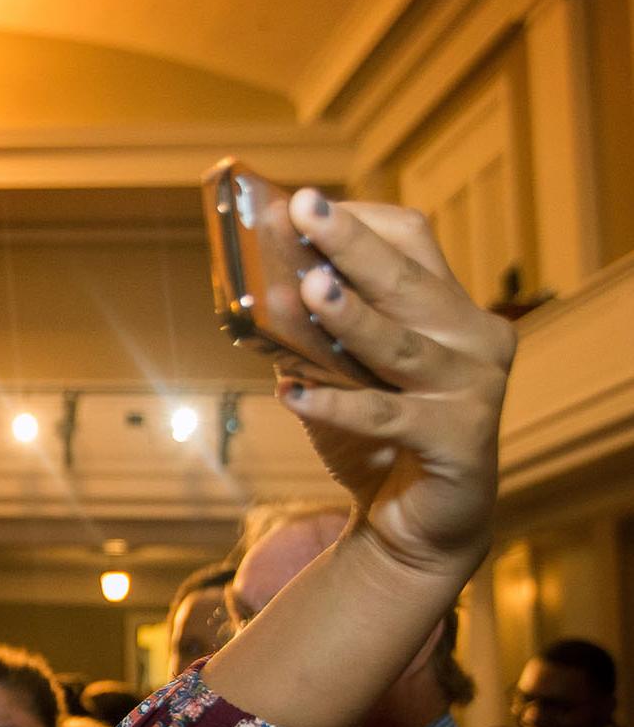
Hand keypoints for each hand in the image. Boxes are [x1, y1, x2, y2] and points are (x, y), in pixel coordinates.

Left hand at [281, 190, 513, 583]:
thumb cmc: (377, 436)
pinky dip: (336, 406)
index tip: (300, 203)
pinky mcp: (459, 440)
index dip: (357, 220)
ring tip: (307, 288)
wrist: (419, 523)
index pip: (412, 241)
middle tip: (303, 208)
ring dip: (349, 315)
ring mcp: (473, 389)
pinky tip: (292, 394)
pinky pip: (386, 417)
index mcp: (450, 308)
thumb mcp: (340, 375)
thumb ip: (310, 336)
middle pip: (404, 281)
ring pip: (398, 344)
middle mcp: (474, 339)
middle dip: (350, 243)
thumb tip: (251, 293)